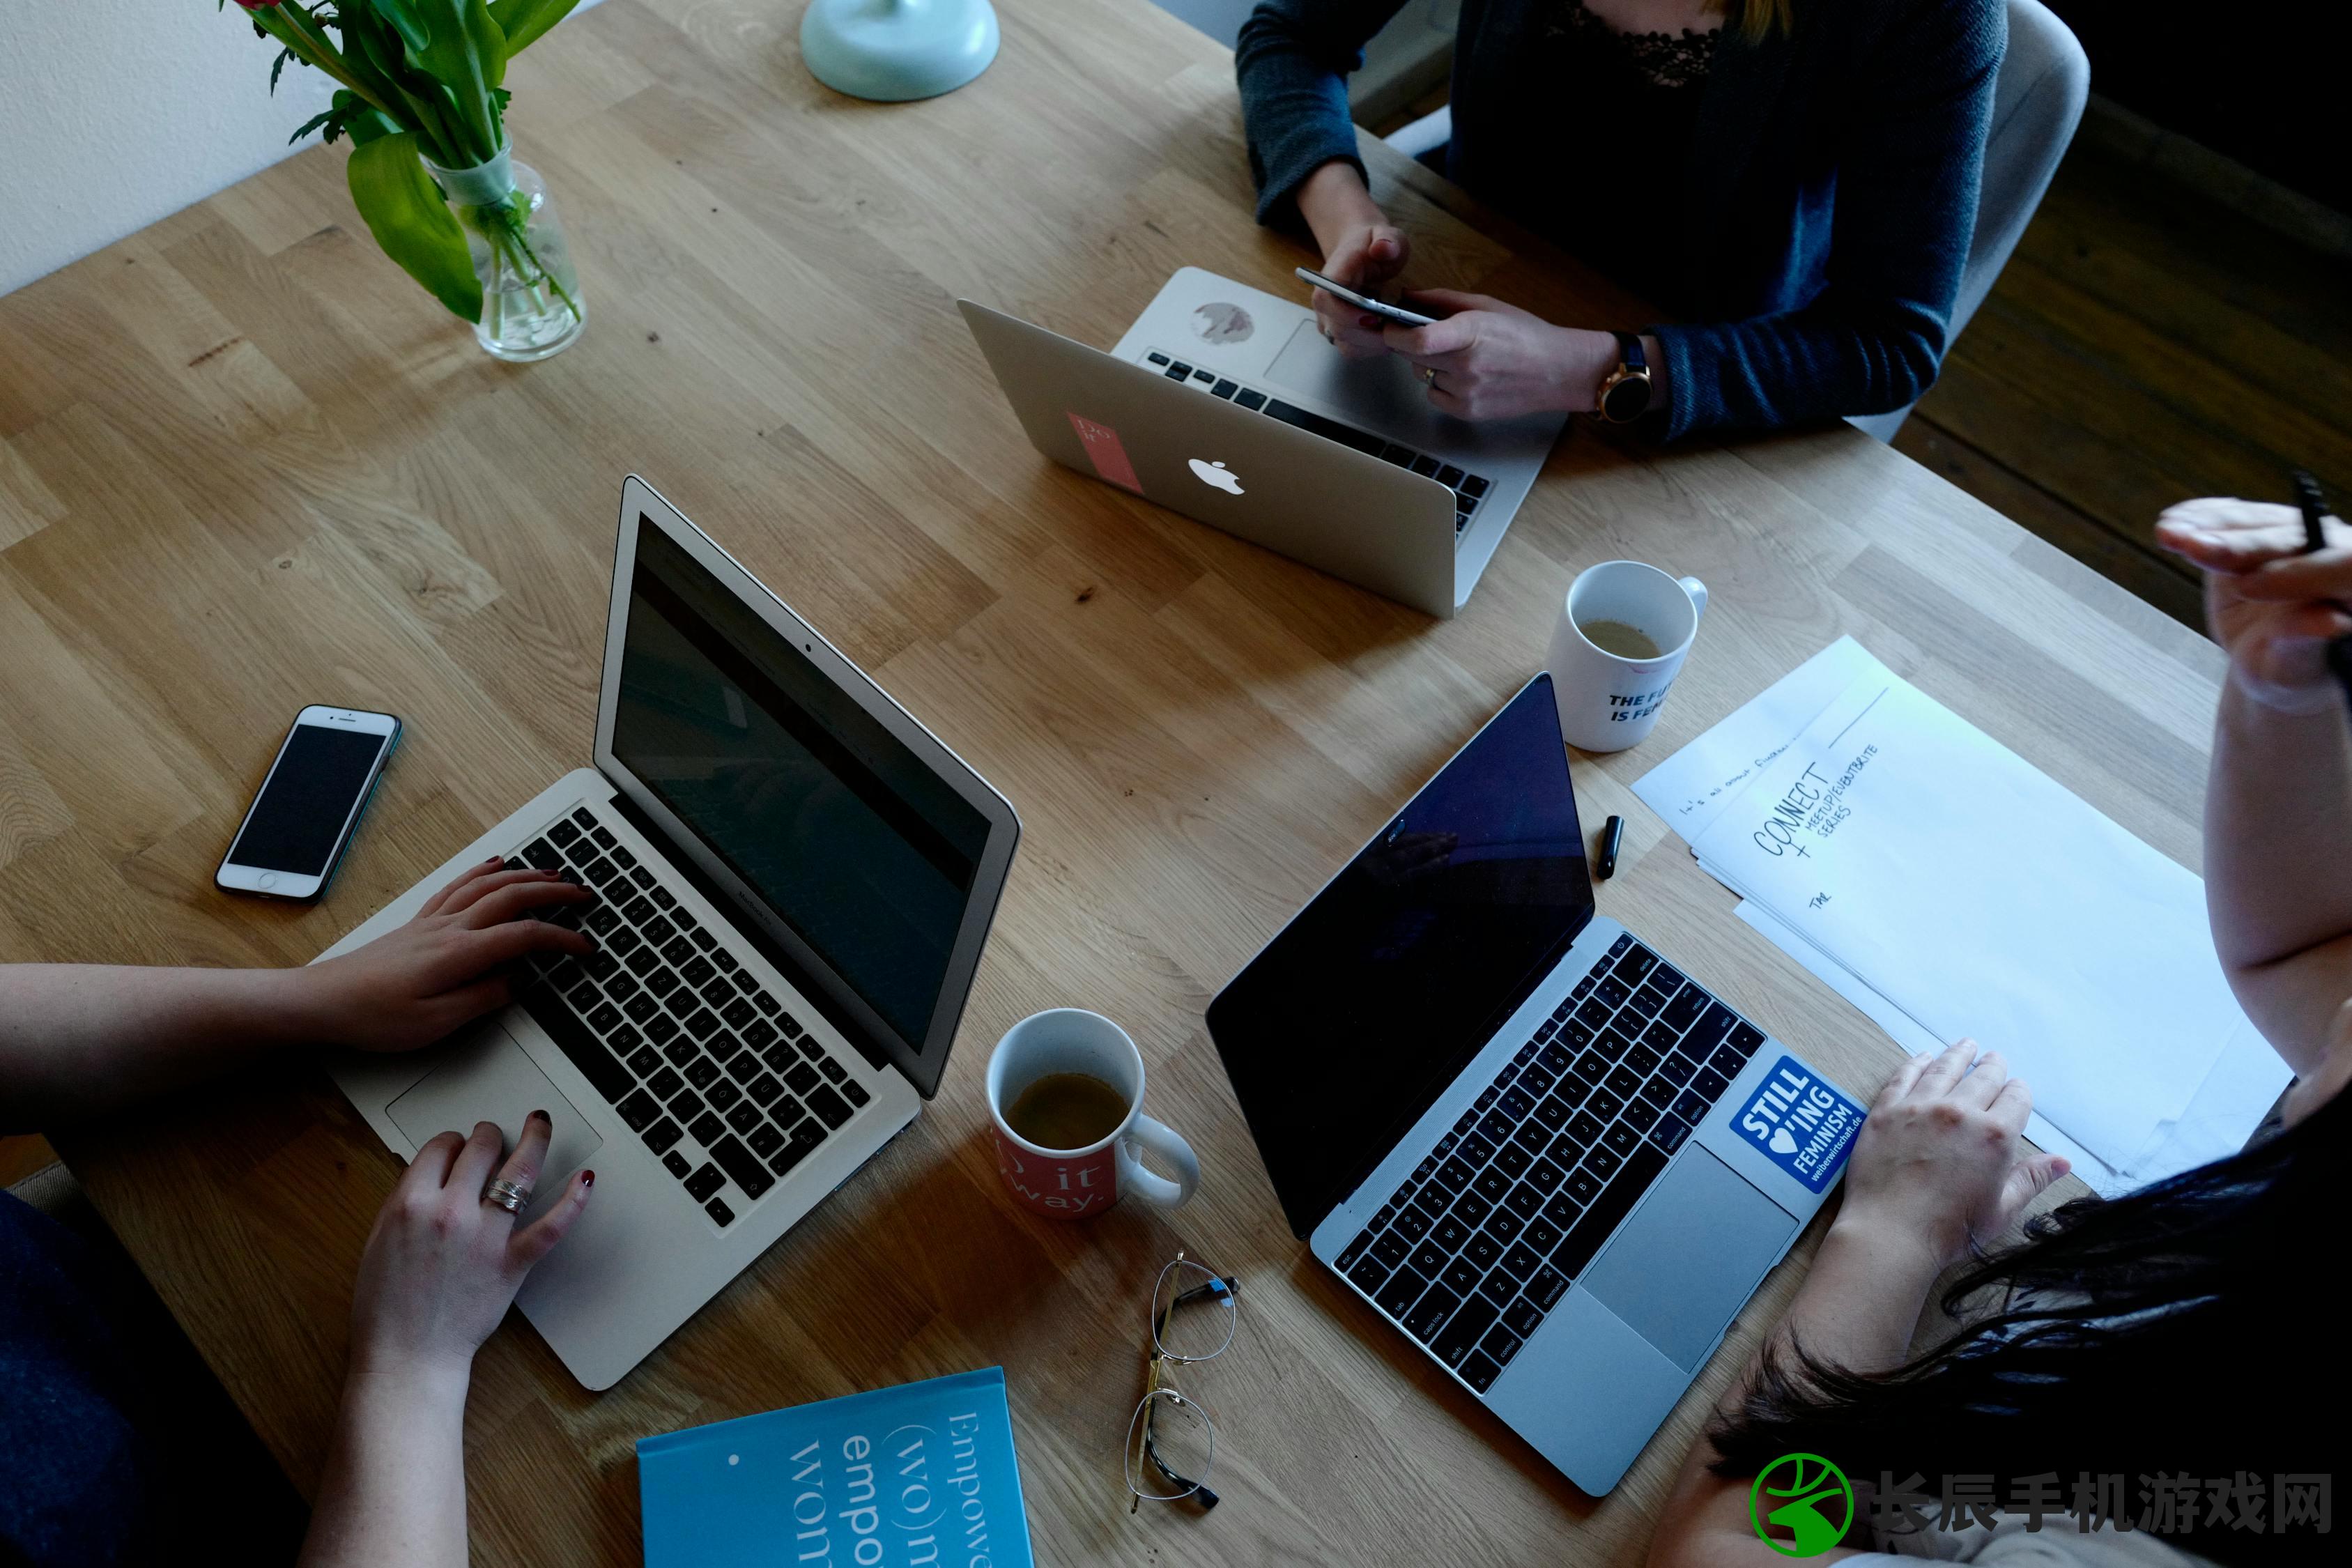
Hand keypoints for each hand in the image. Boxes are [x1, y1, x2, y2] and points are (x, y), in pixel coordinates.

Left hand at [294, 859, 592, 1052]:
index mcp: (459, 953)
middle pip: (512, 897)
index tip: (585, 947)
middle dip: (554, 894)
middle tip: (585, 896)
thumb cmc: (373, 1015)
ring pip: (488, 884)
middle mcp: (449, 928)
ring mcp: (433, 921)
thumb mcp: (434, 1023)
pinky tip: (496, 864)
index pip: (524, 937)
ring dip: (526, 876)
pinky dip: (484, 871)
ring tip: (554, 876)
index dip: (562, 939)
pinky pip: (459, 885)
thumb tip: (515, 983)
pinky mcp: (419, 923)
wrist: (323, 1000)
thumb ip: (482, 1000)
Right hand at [349, 1113, 593, 1378]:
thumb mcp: (378, 1240)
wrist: (406, 1355)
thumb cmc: (386, 1306)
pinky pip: (552, 1225)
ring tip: (538, 1124)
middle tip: (491, 1137)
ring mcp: (486, 1236)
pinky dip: (574, 1201)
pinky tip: (586, 1180)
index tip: (456, 1145)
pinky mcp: (513, 1262)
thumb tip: (431, 1172)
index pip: (440, 1146)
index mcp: (410, 1203)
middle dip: (487, 1135)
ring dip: (533, 1139)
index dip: (451, 1141)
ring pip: (519, 1170)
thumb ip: (405, 1201)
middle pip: (480, 1148)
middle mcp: (450, 1211)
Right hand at [1313, 224, 1411, 358]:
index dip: (1346, 314)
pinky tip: (1389, 337)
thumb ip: (1388, 239)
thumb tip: (1382, 248)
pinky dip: (1373, 349)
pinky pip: (1352, 350)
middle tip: (1396, 329)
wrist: (1360, 252)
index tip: (1373, 317)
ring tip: (1395, 332)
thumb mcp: (1386, 233)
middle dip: (1369, 335)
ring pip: (1345, 344)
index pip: (1326, 299)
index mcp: (1332, 275)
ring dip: (1373, 345)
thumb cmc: (1372, 244)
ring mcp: (1329, 319)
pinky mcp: (1339, 332)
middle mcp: (1325, 302)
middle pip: (1336, 328)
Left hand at [1382, 291, 1617, 420]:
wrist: (1557, 371)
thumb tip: (1407, 297)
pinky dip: (1440, 385)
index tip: (1389, 326)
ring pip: (1422, 376)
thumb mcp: (1486, 305)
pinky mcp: (1466, 412)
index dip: (1394, 334)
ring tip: (1459, 357)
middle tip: (1428, 336)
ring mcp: (1466, 392)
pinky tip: (1464, 376)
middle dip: (1411, 344)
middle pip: (1413, 356)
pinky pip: (1434, 395)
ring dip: (1428, 365)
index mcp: (1471, 332)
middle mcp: (1466, 365)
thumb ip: (1443, 300)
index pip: (1418, 339)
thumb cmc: (1524, 335)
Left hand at [1836, 1040, 2068, 1271]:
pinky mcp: (1886, 1110)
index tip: (2016, 1090)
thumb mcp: (2002, 1209)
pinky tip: (1924, 1057)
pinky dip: (1917, 1063)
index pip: (2016, 1098)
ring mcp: (1920, 1108)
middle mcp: (1959, 1113)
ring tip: (1966, 1045)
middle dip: (1993, 1067)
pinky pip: (1905, 1076)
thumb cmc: (1950, 1229)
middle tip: (1994, 1059)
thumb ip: (2031, 1179)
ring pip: (1945, 1068)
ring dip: (1959, 1054)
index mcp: (1995, 1136)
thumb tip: (2062, 1161)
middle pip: (1983, 1077)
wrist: (1891, 1231)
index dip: (2018, 1092)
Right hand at [2156, 496, 2351, 713]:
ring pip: (2257, 521)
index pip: (2341, 568)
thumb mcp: (2295, 668)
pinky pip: (2232, 515)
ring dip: (2212, 526)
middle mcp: (2331, 548)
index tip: (2250, 588)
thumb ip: (2306, 641)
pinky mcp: (2256, 529)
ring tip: (2174, 535)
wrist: (2270, 657)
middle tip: (2201, 551)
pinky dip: (2200, 517)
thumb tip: (2328, 623)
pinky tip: (2174, 520)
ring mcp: (2293, 533)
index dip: (2298, 574)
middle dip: (2244, 543)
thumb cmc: (2292, 667)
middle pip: (2293, 537)